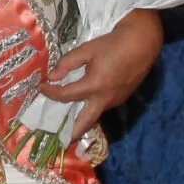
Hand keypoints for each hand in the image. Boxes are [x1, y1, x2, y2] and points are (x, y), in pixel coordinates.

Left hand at [40, 11, 163, 145]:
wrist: (142, 44)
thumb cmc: (113, 44)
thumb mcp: (87, 49)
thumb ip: (67, 63)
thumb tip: (52, 76)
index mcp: (94, 86)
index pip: (65, 96)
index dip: (50, 92)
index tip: (42, 87)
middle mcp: (105, 99)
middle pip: (84, 123)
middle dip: (71, 134)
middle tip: (59, 139)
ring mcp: (115, 101)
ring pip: (95, 115)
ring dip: (82, 120)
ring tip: (68, 119)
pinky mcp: (122, 98)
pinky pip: (103, 107)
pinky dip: (92, 108)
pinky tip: (87, 101)